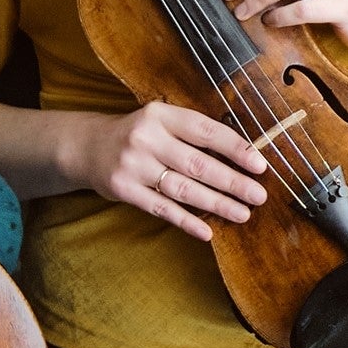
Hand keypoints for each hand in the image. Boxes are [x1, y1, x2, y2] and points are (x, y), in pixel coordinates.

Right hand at [65, 102, 268, 241]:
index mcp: (161, 115)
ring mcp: (134, 165)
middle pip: (198, 164)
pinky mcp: (124, 189)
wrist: (87, 147)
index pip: (206, 131)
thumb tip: (243, 155)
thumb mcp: (161, 121)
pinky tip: (207, 231)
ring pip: (183, 189)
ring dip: (216, 204)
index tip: (260, 165)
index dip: (235, 148)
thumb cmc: (138, 135)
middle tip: (259, 196)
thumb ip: (193, 133)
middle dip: (232, 182)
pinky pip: (161, 208)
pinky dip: (186, 221)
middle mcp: (146, 138)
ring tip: (242, 213)